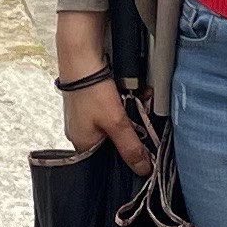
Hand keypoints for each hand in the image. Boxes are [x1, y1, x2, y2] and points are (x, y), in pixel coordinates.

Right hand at [50, 10, 154, 168]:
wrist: (81, 56)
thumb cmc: (90, 90)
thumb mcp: (116, 123)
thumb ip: (131, 147)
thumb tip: (143, 170)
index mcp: (82, 145)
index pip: (107, 165)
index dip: (126, 161)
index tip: (144, 155)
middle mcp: (82, 134)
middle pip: (113, 144)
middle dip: (132, 134)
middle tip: (146, 125)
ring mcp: (86, 117)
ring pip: (115, 126)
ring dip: (131, 118)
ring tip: (141, 105)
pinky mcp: (92, 102)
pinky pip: (113, 112)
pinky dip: (125, 106)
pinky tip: (135, 97)